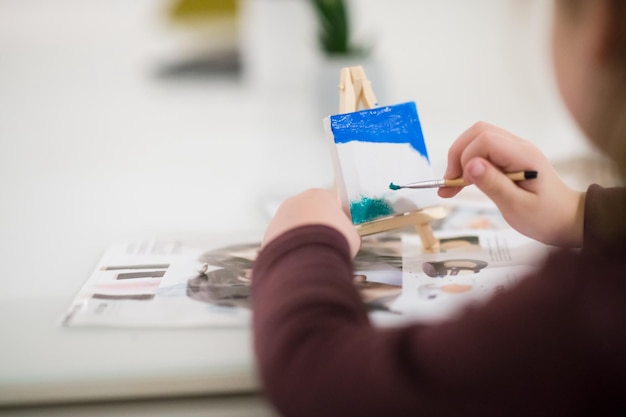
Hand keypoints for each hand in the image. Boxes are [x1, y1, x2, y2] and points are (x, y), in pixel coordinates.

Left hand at [263, 188, 360, 256]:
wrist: (309, 257)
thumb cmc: (334, 242)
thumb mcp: (353, 235)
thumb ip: (347, 232)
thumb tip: (346, 239)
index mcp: (318, 195)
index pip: (329, 205)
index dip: (335, 222)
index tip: (339, 235)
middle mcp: (296, 202)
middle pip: (308, 215)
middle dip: (316, 230)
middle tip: (326, 247)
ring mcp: (280, 217)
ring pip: (294, 230)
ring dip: (302, 242)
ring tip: (313, 257)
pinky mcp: (270, 235)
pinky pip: (283, 244)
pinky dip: (291, 252)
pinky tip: (300, 262)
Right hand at [439, 122, 584, 246]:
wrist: (567, 220)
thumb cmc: (545, 217)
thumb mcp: (517, 207)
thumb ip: (494, 184)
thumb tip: (470, 165)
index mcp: (523, 156)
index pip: (485, 140)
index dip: (465, 158)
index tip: (458, 183)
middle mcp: (518, 147)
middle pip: (479, 132)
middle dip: (458, 154)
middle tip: (451, 181)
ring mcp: (514, 151)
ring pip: (478, 139)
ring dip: (460, 158)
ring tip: (453, 184)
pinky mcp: (509, 159)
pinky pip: (483, 151)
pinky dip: (468, 164)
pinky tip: (460, 183)